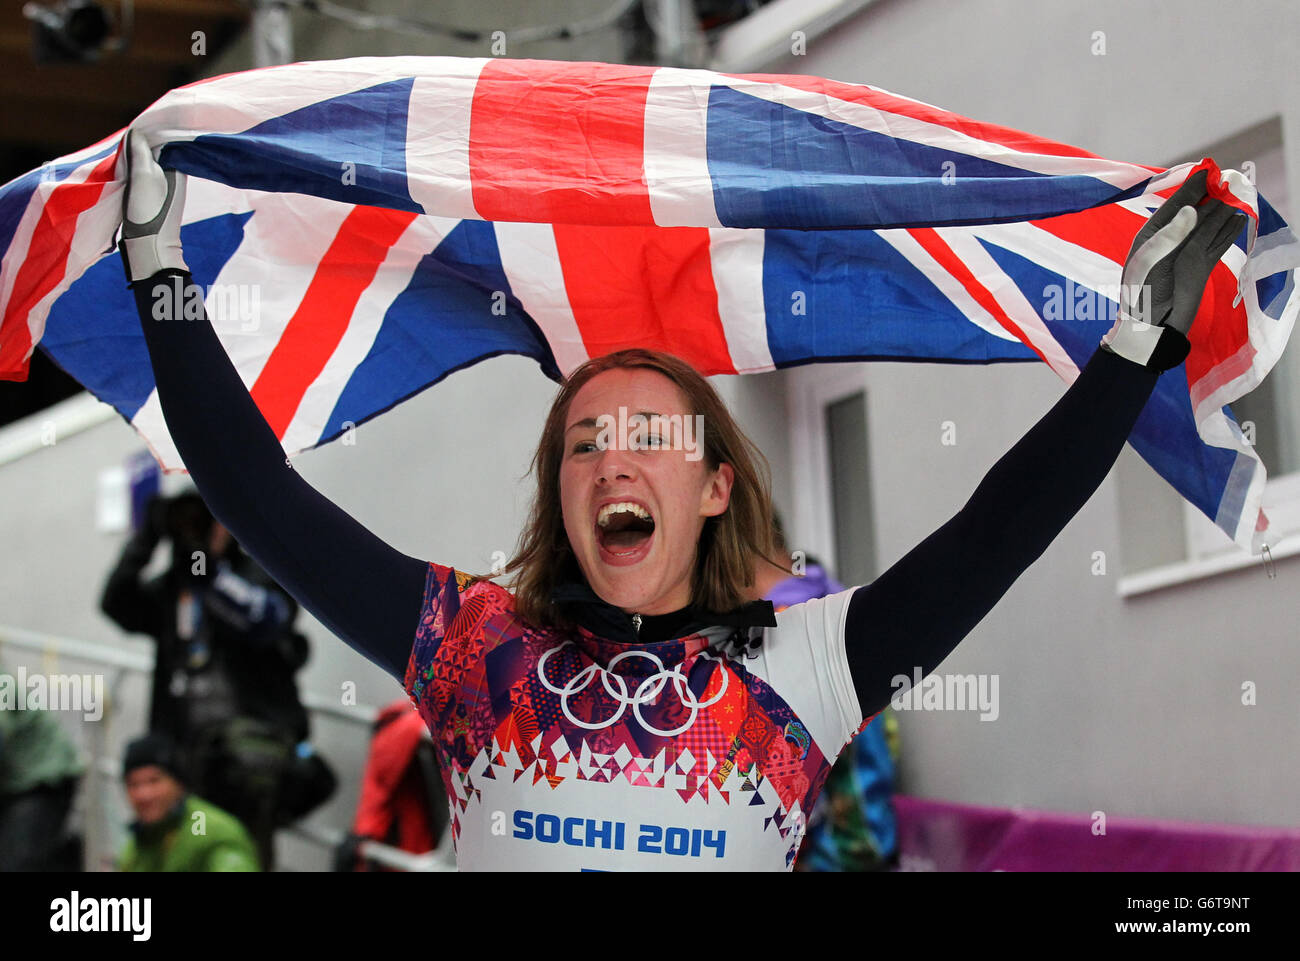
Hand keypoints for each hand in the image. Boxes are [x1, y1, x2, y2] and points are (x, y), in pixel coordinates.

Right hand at [118, 129, 188, 282]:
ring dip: (136, 155)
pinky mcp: (153, 196)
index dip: (150, 130)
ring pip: (149, 161)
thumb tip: (137, 130)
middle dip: (142, 141)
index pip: (165, 140)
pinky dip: (134, 168)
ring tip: (122, 147)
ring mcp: (164, 186)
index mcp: (177, 167)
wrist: (150, 246)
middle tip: (125, 135)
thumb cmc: (149, 211)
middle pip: (156, 150)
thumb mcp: (143, 176)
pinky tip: (124, 165)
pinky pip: (143, 174)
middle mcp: (174, 175)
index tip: (135, 124)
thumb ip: (141, 152)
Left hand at [1103, 168, 1246, 368]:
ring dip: (1224, 211)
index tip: (1207, 171)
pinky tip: (1240, 219)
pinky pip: (1219, 243)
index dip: (1191, 188)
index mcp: (1152, 235)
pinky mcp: (1202, 265)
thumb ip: (1170, 236)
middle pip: (1196, 212)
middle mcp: (1171, 240)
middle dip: (1212, 196)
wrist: (1150, 328)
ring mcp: (1188, 252)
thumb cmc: (1142, 295)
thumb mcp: (1150, 262)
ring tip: (1238, 195)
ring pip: (1210, 226)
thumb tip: (1191, 210)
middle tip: (1229, 180)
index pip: (1175, 205)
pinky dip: (1230, 231)